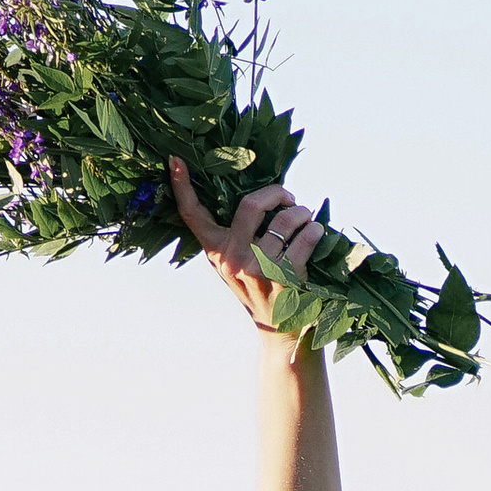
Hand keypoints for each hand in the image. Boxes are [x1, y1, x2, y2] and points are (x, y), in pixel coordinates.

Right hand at [170, 160, 322, 336]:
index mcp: (216, 252)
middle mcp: (232, 259)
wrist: (279, 330)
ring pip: (286, 219)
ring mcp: (258, 269)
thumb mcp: (236, 265)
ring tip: (306, 219)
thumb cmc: (260, 288)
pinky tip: (316, 233)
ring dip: (303, 213)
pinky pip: (306, 237)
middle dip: (277, 193)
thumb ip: (236, 236)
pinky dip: (315, 230)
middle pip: (252, 204)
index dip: (182, 187)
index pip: (193, 216)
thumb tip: (254, 195)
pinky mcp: (285, 276)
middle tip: (289, 199)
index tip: (175, 160)